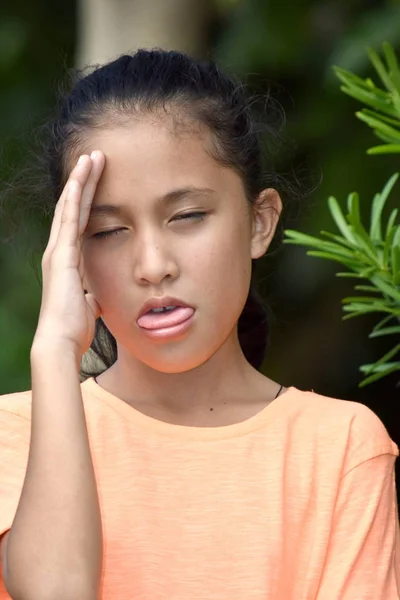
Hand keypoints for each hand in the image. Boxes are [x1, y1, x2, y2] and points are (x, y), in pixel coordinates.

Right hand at [33, 151, 104, 356]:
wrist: (61, 341)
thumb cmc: (74, 327)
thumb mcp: (89, 305)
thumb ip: (92, 296)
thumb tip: (97, 299)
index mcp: (68, 261)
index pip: (79, 222)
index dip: (87, 200)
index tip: (97, 180)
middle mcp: (59, 251)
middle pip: (73, 208)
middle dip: (84, 182)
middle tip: (94, 157)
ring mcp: (58, 251)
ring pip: (70, 207)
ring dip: (80, 181)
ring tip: (91, 157)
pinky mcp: (62, 255)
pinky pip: (68, 219)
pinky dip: (74, 197)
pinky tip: (80, 177)